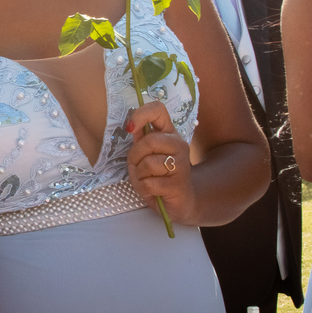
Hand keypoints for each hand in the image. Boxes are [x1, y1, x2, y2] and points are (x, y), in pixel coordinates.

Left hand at [125, 101, 197, 223]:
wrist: (179, 202)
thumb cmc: (158, 176)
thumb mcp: (145, 155)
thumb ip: (139, 140)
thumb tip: (131, 125)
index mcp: (169, 134)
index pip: (158, 110)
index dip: (140, 115)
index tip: (129, 128)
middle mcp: (179, 145)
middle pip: (149, 141)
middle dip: (135, 156)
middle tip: (136, 166)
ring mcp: (182, 164)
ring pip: (148, 164)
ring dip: (139, 175)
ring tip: (146, 179)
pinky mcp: (179, 184)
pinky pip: (150, 183)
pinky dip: (144, 189)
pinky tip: (152, 191)